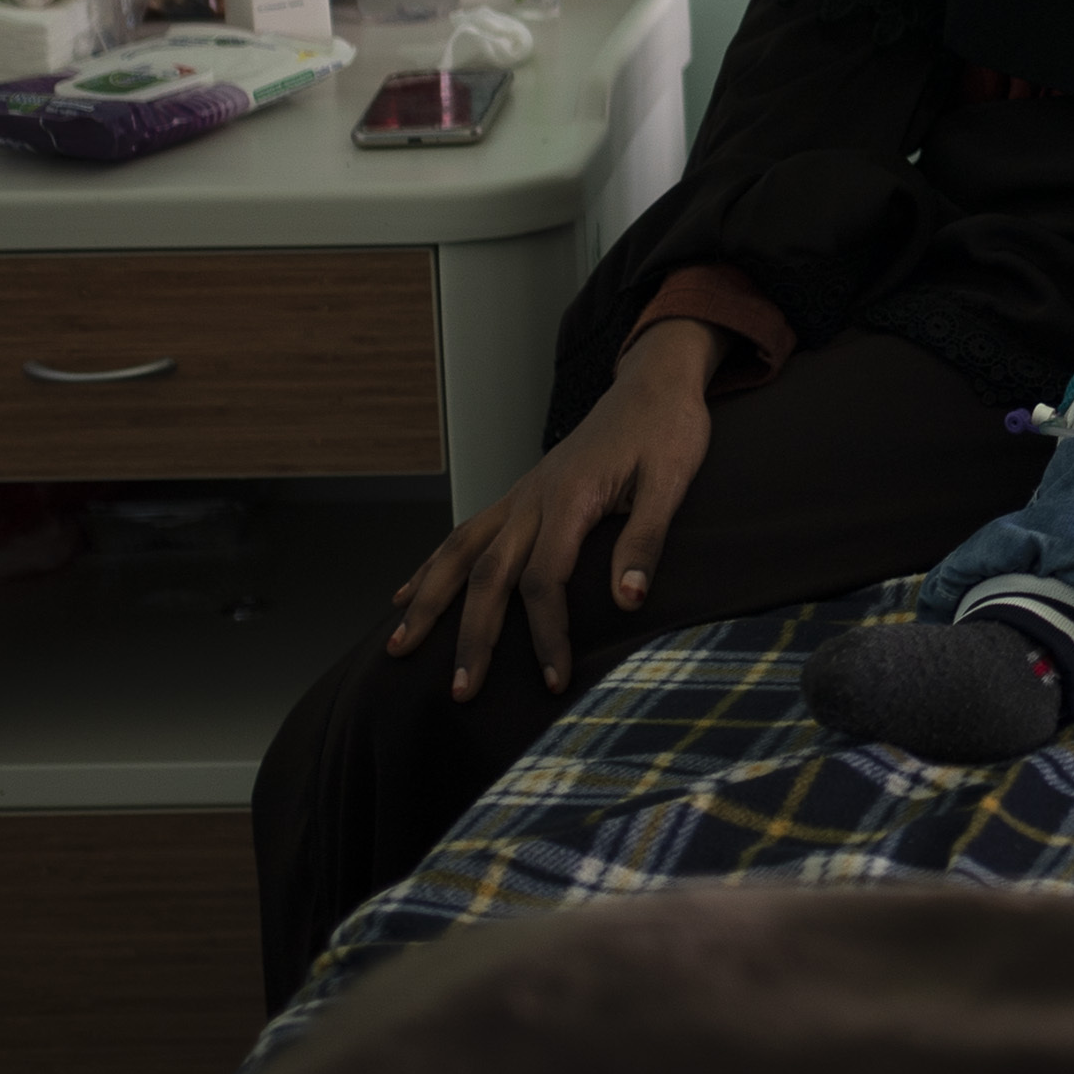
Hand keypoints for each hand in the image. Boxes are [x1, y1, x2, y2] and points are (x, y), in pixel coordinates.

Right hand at [386, 299, 729, 701]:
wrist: (652, 384)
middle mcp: (532, 499)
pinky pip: (464, 534)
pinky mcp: (518, 496)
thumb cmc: (667, 430)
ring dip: (428, 601)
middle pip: (489, 575)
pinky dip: (431, 566)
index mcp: (570, 499)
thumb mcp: (672, 481)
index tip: (552, 679)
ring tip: (400, 647)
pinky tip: (406, 594)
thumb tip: (627, 601)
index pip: (544, 579)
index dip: (546, 633)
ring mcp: (519, 497)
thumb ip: (645, 540)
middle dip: (472, 636)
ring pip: (460, 553)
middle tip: (463, 690)